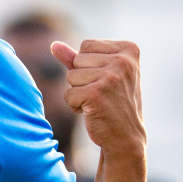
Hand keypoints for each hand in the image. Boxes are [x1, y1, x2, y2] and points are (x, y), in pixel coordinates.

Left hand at [50, 38, 145, 156]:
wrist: (126, 136)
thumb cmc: (113, 102)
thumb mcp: (101, 74)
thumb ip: (76, 58)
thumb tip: (53, 45)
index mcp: (129, 50)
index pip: (86, 45)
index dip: (89, 65)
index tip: (108, 80)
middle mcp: (123, 61)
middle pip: (77, 60)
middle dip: (83, 78)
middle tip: (103, 94)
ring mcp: (111, 77)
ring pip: (70, 76)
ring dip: (79, 92)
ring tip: (99, 102)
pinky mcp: (96, 93)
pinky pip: (68, 94)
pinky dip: (75, 105)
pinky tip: (93, 111)